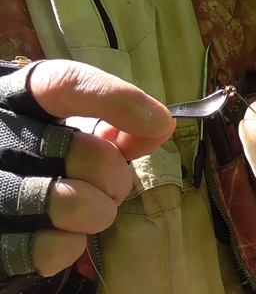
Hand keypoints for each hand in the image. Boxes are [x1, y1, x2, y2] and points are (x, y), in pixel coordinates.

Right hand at [1, 60, 174, 276]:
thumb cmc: (41, 155)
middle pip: (87, 153)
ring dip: (98, 212)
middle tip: (112, 186)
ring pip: (72, 204)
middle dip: (115, 175)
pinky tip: (62, 233)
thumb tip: (160, 124)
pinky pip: (52, 247)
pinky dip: (70, 244)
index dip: (116, 100)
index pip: (64, 86)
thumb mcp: (71, 128)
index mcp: (18, 100)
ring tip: (91, 211)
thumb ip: (114, 125)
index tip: (159, 122)